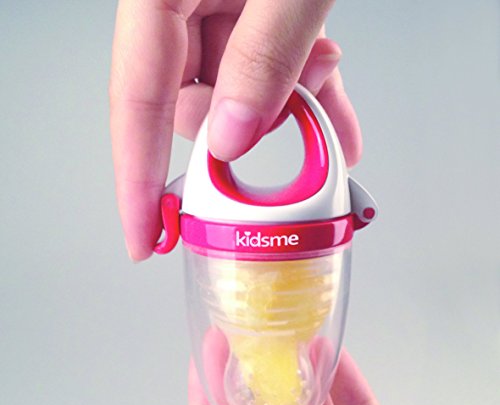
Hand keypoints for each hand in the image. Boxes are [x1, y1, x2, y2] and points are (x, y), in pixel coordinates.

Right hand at [110, 0, 361, 260]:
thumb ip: (262, 57)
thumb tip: (234, 139)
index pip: (136, 102)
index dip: (138, 180)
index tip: (147, 238)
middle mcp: (177, 5)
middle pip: (188, 103)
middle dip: (241, 128)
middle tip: (284, 114)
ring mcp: (212, 8)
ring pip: (233, 92)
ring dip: (283, 106)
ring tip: (322, 77)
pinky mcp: (247, 12)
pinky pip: (263, 69)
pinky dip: (301, 94)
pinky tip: (330, 113)